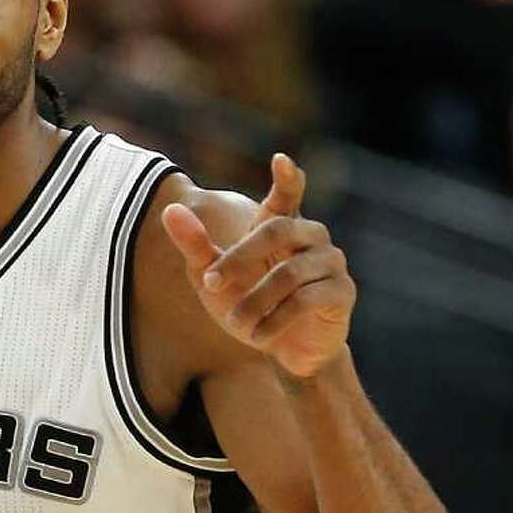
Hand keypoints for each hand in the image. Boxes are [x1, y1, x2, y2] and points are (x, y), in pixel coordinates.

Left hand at [162, 154, 356, 380]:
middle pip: (276, 231)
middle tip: (211, 283)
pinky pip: (305, 300)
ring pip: (288, 274)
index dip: (286, 178)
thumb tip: (170, 209)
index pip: (287, 195)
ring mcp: (332, 262)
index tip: (280, 160)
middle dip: (238, 258)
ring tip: (234, 323)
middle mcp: (312, 236)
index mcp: (284, 226)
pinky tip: (258, 337)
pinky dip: (275, 321)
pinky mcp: (342, 293)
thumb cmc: (252, 307)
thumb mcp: (215, 280)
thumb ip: (196, 247)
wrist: (289, 352)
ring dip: (254, 302)